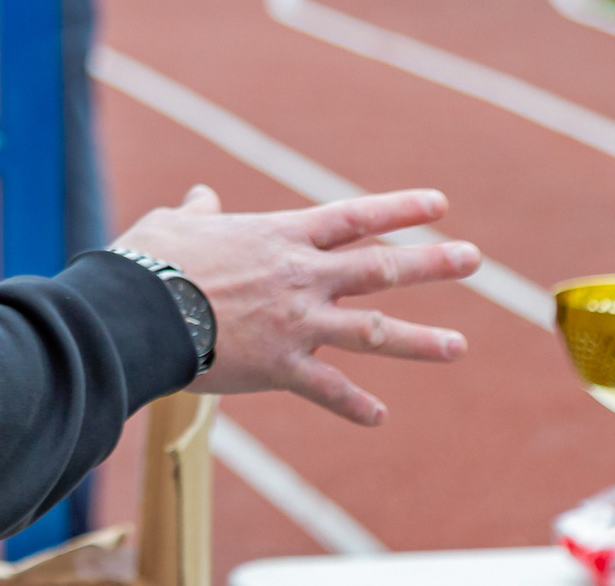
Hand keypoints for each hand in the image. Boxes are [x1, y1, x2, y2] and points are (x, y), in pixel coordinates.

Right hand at [116, 185, 477, 426]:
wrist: (139, 311)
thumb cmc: (149, 262)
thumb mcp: (175, 225)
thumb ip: (197, 213)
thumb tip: (202, 197)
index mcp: (280, 238)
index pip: (353, 217)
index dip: (400, 209)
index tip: (440, 205)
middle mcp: (301, 277)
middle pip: (380, 268)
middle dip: (432, 263)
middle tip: (474, 258)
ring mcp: (297, 323)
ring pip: (373, 331)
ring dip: (420, 340)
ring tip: (460, 347)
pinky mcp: (281, 366)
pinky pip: (327, 389)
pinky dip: (353, 405)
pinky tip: (378, 417)